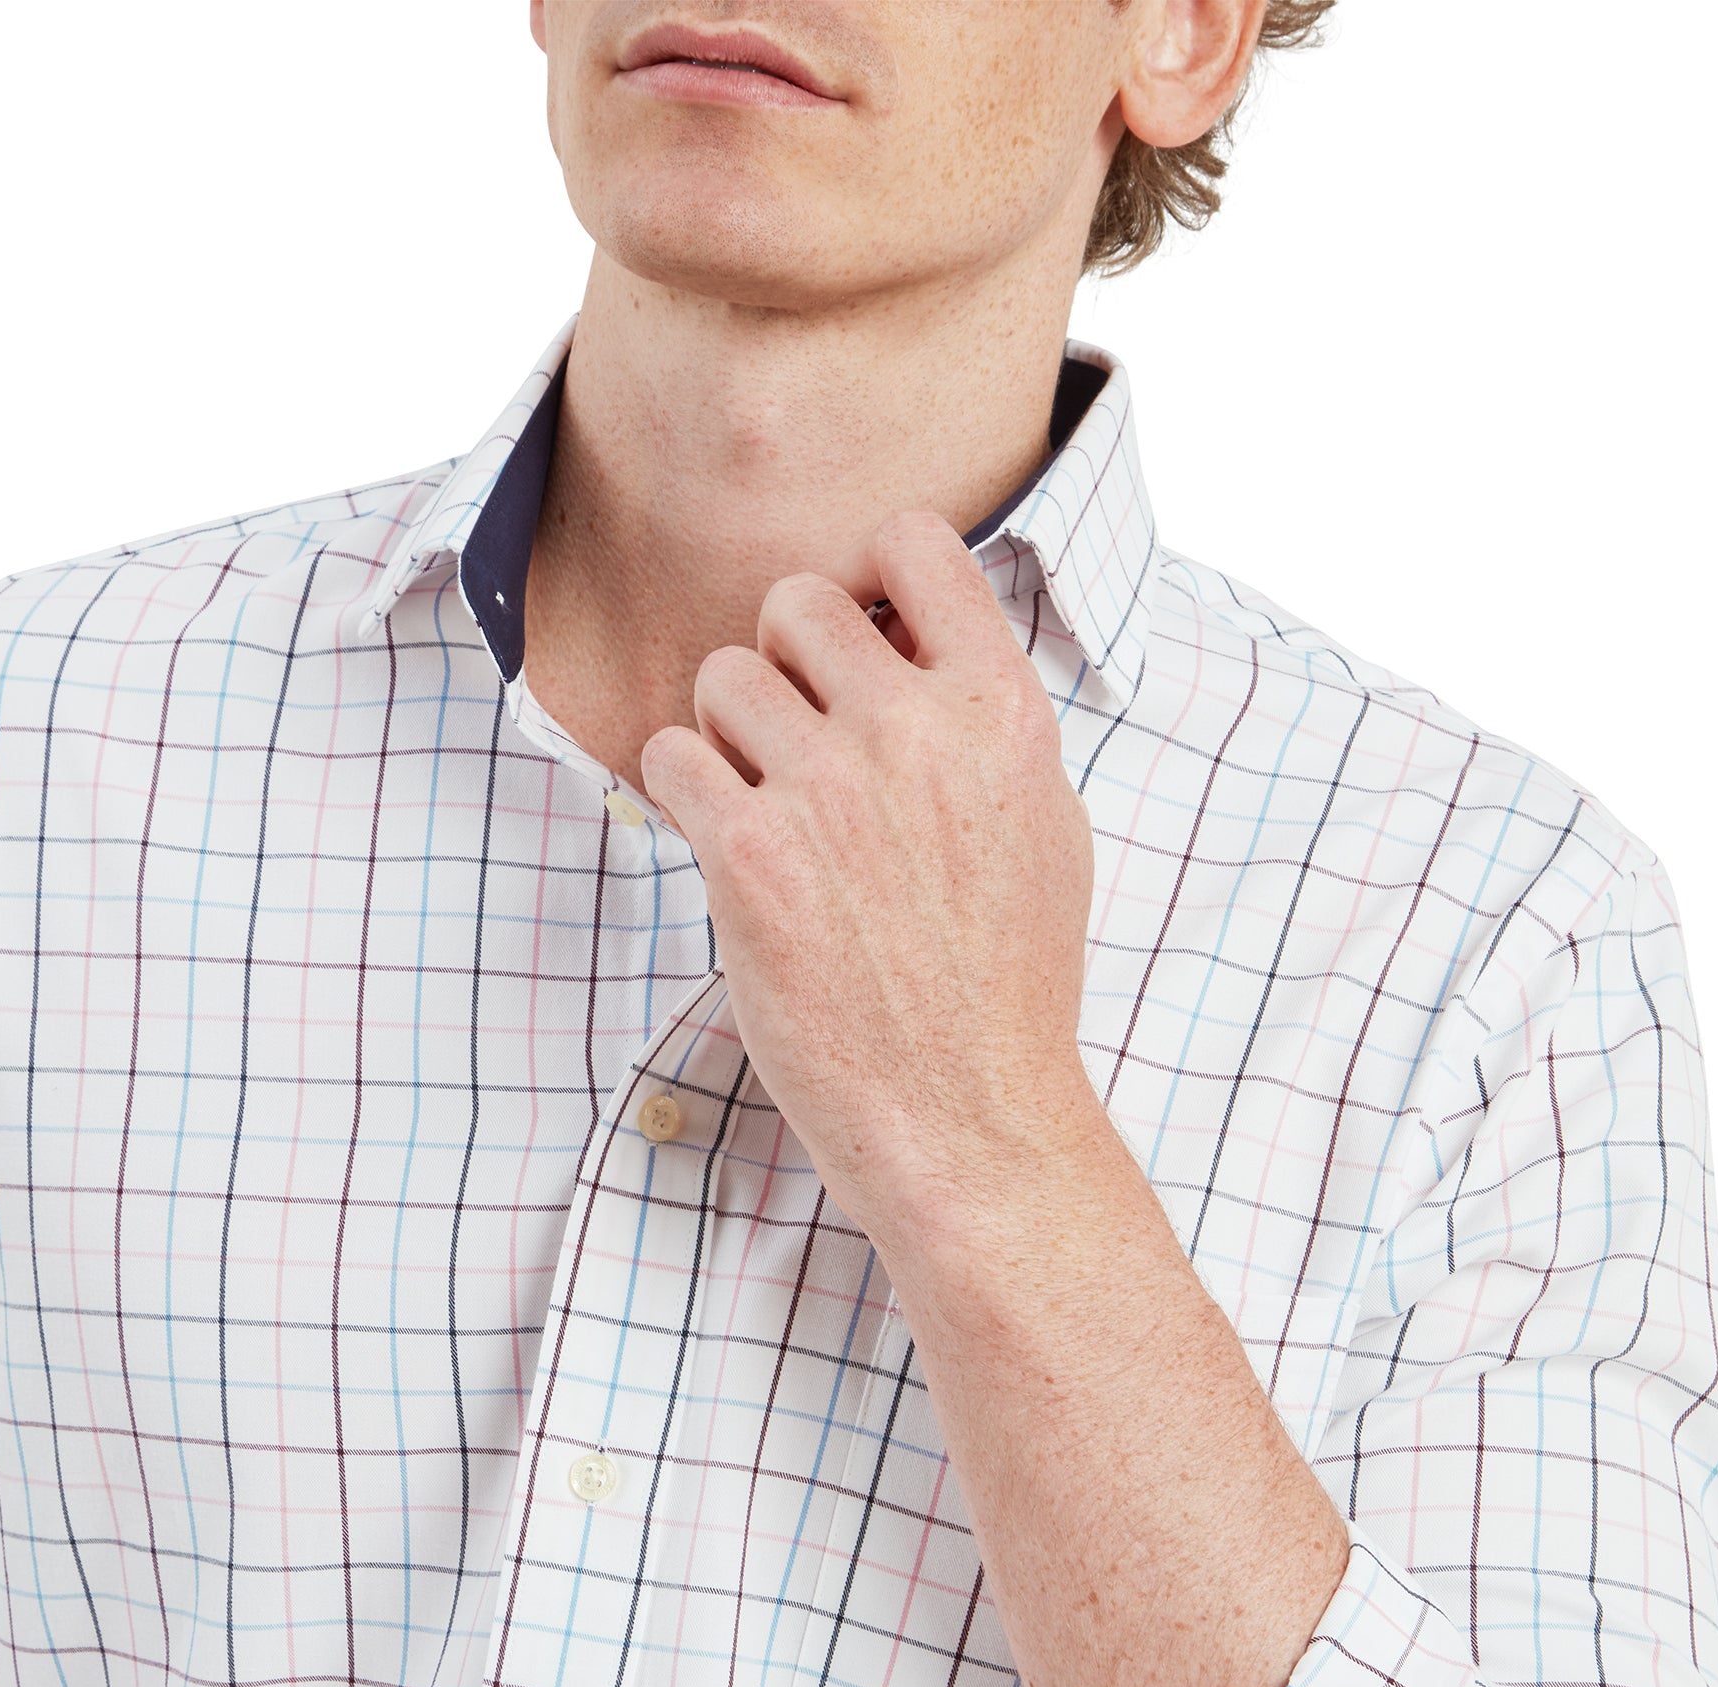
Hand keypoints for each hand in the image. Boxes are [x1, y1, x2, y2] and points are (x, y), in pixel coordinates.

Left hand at [640, 510, 1099, 1257]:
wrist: (969, 1115)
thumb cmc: (1009, 987)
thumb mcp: (1046, 829)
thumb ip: (988, 722)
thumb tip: (922, 637)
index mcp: (1003, 712)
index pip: (916, 541)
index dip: (870, 574)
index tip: (861, 634)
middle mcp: (917, 732)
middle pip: (795, 602)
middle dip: (784, 663)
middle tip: (798, 742)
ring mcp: (829, 791)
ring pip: (722, 674)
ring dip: (727, 731)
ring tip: (763, 804)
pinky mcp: (750, 857)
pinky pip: (671, 755)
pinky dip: (684, 793)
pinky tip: (725, 844)